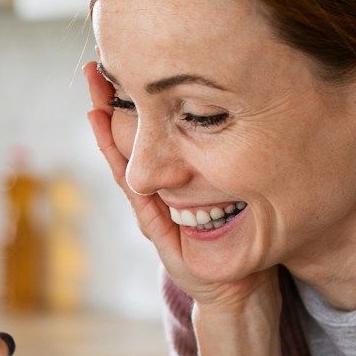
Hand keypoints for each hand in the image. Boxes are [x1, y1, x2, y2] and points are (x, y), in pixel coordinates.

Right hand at [84, 61, 273, 314]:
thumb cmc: (245, 239)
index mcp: (175, 180)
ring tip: (92, 92)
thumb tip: (262, 113)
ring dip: (104, 126)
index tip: (127, 66)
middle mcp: (157, 191)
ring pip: (123, 159)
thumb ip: (240, 162)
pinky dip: (115, 157)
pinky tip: (102, 129)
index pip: (150, 135)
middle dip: (112, 104)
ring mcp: (151, 208)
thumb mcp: (243, 189)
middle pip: (129, 141)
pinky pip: (133, 187)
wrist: (241, 289)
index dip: (137, 103)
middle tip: (95, 67)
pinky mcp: (154, 225)